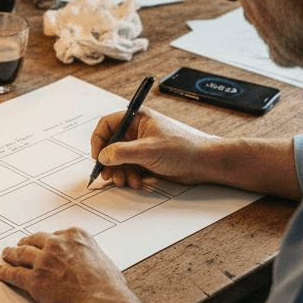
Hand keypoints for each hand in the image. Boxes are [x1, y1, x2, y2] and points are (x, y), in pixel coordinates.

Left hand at [0, 228, 152, 302]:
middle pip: (35, 240)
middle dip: (27, 243)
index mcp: (76, 236)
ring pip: (21, 254)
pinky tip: (1, 271)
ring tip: (6, 254)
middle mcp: (58, 244)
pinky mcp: (34, 280)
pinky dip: (5, 272)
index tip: (43, 244)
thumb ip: (91, 257)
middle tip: (21, 246)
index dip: (48, 242)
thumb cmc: (109, 288)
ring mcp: (44, 261)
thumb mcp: (105, 261)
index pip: (56, 235)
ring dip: (11, 254)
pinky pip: (15, 274)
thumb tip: (91, 264)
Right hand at [91, 108, 302, 200]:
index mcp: (137, 119)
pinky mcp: (148, 160)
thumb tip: (103, 156)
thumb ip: (122, 153)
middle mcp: (138, 131)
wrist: (205, 163)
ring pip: (120, 160)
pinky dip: (132, 177)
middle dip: (110, 163)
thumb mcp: (149, 150)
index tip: (98, 158)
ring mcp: (142, 146)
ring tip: (128, 182)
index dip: (99, 141)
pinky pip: (131, 169)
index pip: (108, 125)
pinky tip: (141, 183)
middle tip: (110, 177)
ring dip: (121, 173)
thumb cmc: (182, 148)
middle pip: (111, 145)